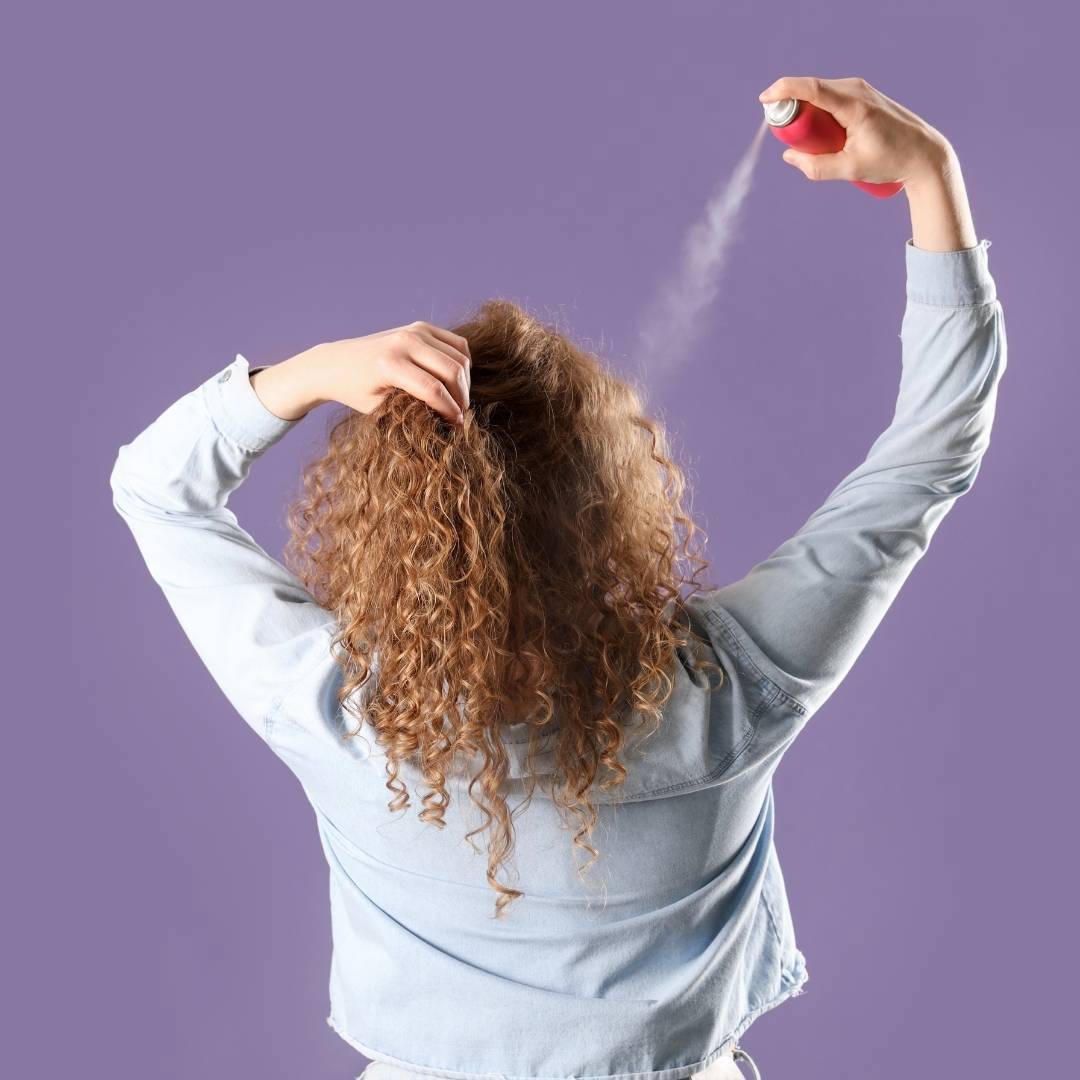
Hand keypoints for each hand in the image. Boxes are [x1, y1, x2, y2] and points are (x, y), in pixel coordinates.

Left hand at [251, 320, 471, 423]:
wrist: (336, 362)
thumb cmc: (355, 391)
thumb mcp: (380, 408)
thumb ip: (411, 409)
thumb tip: (446, 418)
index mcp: (390, 364)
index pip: (433, 389)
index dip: (450, 410)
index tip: (457, 425)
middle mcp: (404, 342)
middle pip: (451, 371)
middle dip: (461, 397)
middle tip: (460, 415)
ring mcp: (415, 330)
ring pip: (459, 356)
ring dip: (464, 382)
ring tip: (458, 401)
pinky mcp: (421, 327)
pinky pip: (457, 344)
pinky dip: (462, 362)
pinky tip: (456, 380)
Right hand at [758, 75, 976, 250]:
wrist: (924, 154)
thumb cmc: (891, 161)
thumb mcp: (850, 169)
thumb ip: (816, 167)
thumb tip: (789, 156)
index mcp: (855, 105)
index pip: (813, 88)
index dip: (785, 89)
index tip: (764, 98)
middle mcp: (857, 90)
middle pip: (812, 90)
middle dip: (792, 109)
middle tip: (789, 137)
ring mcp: (861, 89)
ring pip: (820, 93)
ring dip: (806, 112)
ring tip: (813, 142)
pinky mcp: (862, 95)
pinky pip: (830, 97)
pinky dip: (818, 111)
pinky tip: (823, 133)